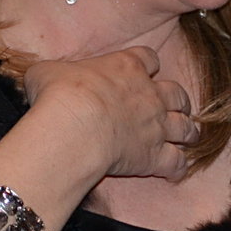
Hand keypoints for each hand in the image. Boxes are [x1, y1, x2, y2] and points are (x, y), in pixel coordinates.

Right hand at [23, 46, 198, 181]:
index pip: (148, 57)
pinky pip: (177, 163)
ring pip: (185, 126)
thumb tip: (42, 76)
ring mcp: (156, 125)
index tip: (144, 70)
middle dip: (178, 99)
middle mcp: (149, 94)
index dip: (148, 64)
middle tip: (174, 105)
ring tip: (188, 136)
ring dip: (188, 131)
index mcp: (126, 66)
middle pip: (176, 92)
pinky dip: (178, 168)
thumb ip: (52, 72)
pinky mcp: (155, 156)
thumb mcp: (46, 72)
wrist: (74, 127)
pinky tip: (176, 172)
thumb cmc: (58, 95)